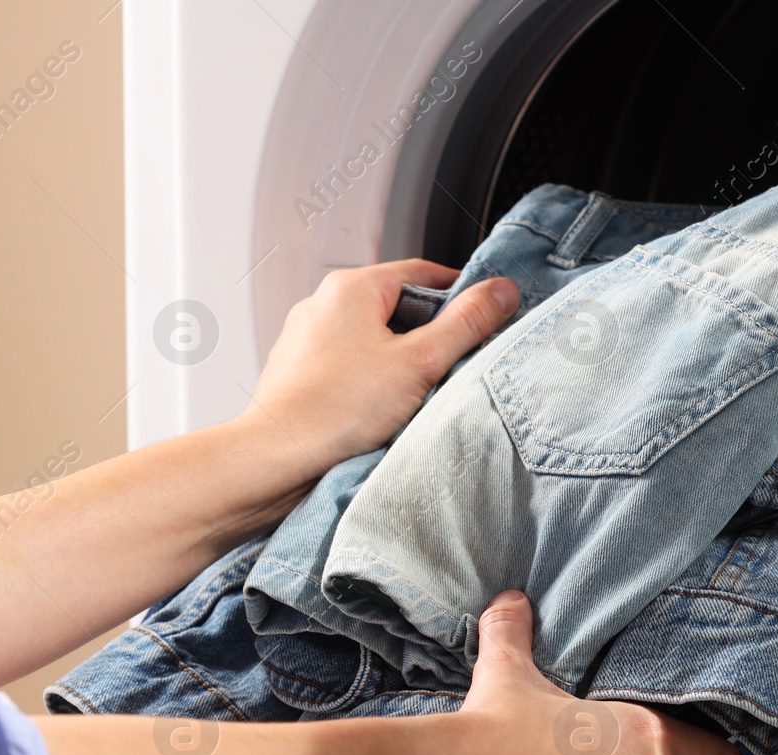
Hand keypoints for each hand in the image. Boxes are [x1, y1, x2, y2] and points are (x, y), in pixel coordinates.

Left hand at [240, 259, 519, 469]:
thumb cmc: (335, 410)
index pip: (424, 273)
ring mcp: (308, 338)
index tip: (484, 318)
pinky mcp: (300, 371)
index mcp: (351, 287)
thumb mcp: (420, 362)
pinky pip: (349, 365)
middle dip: (429, 334)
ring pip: (373, 337)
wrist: (277, 458)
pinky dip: (371, 380)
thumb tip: (500, 292)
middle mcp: (323, 304)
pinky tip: (381, 410)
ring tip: (412, 395)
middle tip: (451, 366)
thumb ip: (467, 323)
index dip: (461, 295)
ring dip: (400, 361)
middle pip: (398, 305)